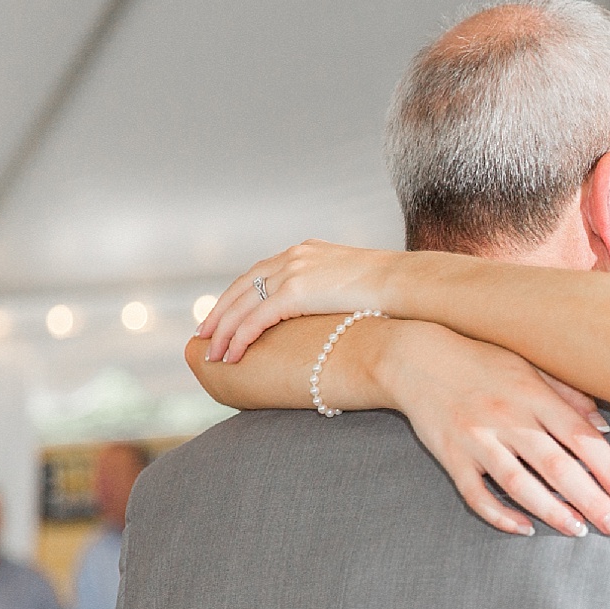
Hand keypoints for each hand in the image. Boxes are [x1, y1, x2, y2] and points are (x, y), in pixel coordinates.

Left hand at [199, 240, 394, 363]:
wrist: (406, 281)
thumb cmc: (394, 289)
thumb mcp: (359, 284)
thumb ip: (339, 292)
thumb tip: (341, 313)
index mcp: (307, 252)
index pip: (261, 272)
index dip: (239, 294)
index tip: (226, 313)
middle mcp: (294, 256)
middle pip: (243, 284)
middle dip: (220, 311)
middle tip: (203, 334)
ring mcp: (293, 271)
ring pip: (243, 304)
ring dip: (223, 330)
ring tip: (211, 353)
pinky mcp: (296, 292)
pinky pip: (256, 319)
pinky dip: (239, 338)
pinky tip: (231, 356)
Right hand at [387, 324, 609, 536]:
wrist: (417, 359)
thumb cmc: (482, 361)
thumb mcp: (528, 365)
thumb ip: (568, 394)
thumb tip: (604, 426)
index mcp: (531, 394)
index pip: (578, 436)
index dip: (605, 466)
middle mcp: (506, 418)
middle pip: (555, 466)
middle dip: (589, 499)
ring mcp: (476, 440)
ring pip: (519, 484)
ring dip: (551, 512)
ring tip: (578, 530)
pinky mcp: (451, 458)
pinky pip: (476, 494)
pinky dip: (500, 515)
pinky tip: (525, 528)